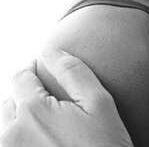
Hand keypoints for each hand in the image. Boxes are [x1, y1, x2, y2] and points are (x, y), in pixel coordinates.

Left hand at [0, 49, 132, 146]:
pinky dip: (21, 139)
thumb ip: (74, 71)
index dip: (35, 69)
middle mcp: (11, 133)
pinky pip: (10, 144)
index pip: (21, 76)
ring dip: (21, 120)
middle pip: (10, 101)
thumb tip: (52, 49)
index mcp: (32, 111)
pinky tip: (43, 143)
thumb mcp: (100, 104)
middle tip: (52, 104)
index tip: (47, 71)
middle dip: (27, 96)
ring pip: (5, 126)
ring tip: (47, 127)